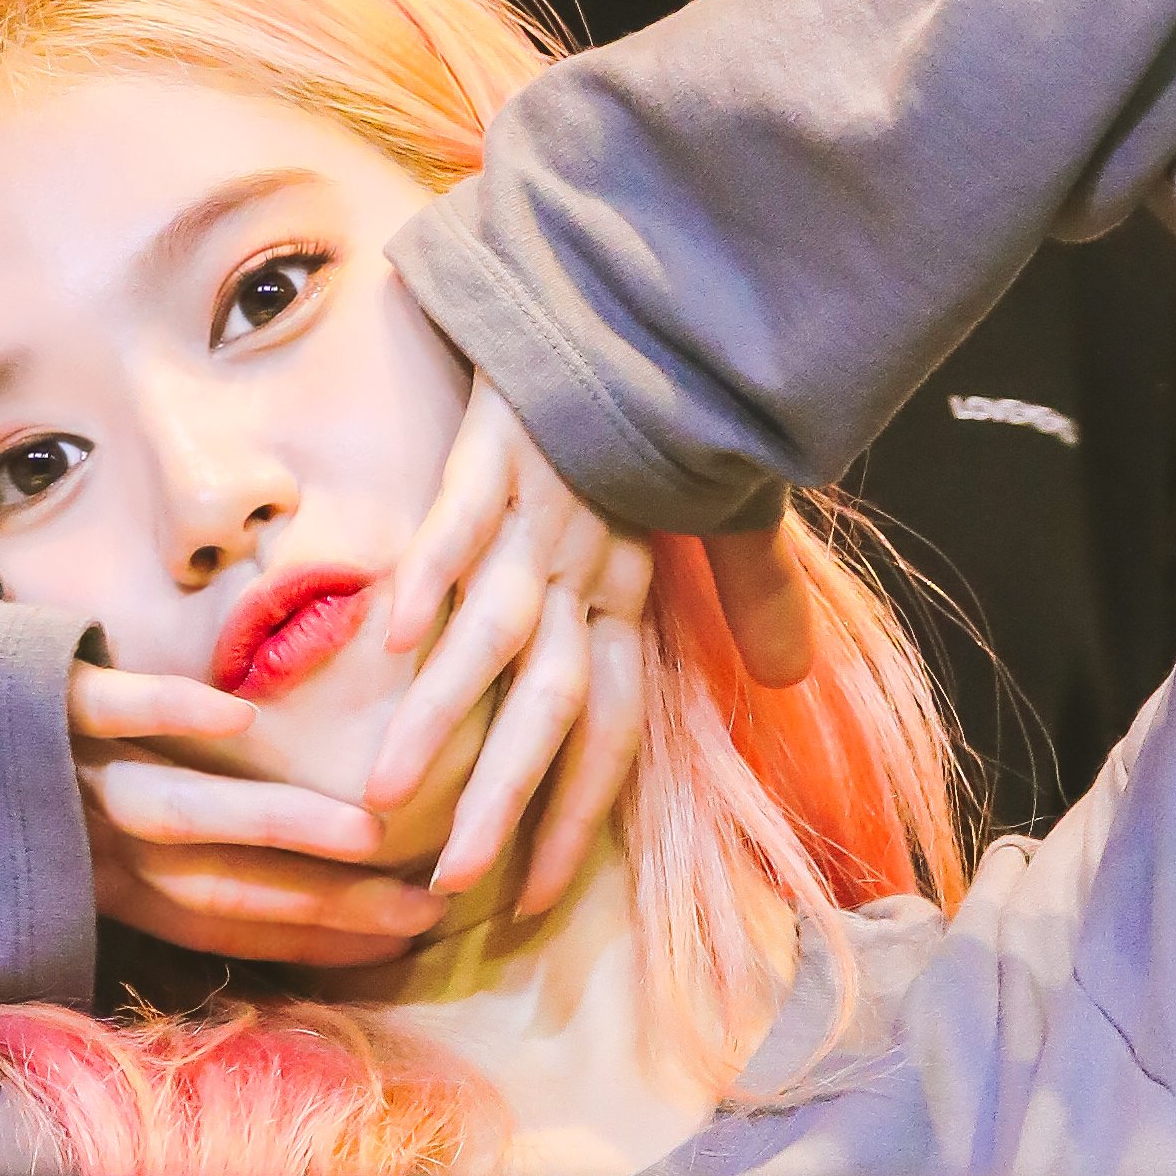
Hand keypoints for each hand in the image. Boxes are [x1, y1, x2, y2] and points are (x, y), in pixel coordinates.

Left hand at [67, 662, 447, 965]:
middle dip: (323, 905)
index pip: (222, 923)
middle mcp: (85, 839)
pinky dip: (168, 714)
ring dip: (272, 827)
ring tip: (369, 838)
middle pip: (214, 886)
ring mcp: (60, 768)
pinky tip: (240, 720)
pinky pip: (105, 710)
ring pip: (176, 811)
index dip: (310, 936)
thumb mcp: (65, 830)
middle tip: (425, 907)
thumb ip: (155, 842)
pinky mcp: (36, 696)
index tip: (405, 939)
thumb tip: (279, 852)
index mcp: (97, 878)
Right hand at [367, 376, 815, 911]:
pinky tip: (386, 634)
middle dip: (499, 801)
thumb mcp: (729, 493)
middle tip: (453, 884)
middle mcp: (590, 566)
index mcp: (633, 587)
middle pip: (548, 704)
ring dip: (441, 718)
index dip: (573, 816)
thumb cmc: (682, 393)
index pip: (611, 729)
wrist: (658, 276)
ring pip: (491, 631)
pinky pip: (459, 516)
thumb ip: (753, 586)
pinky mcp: (496, 441)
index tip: (526, 899)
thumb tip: (791, 679)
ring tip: (384, 794)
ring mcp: (541, 508)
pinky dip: (428, 575)